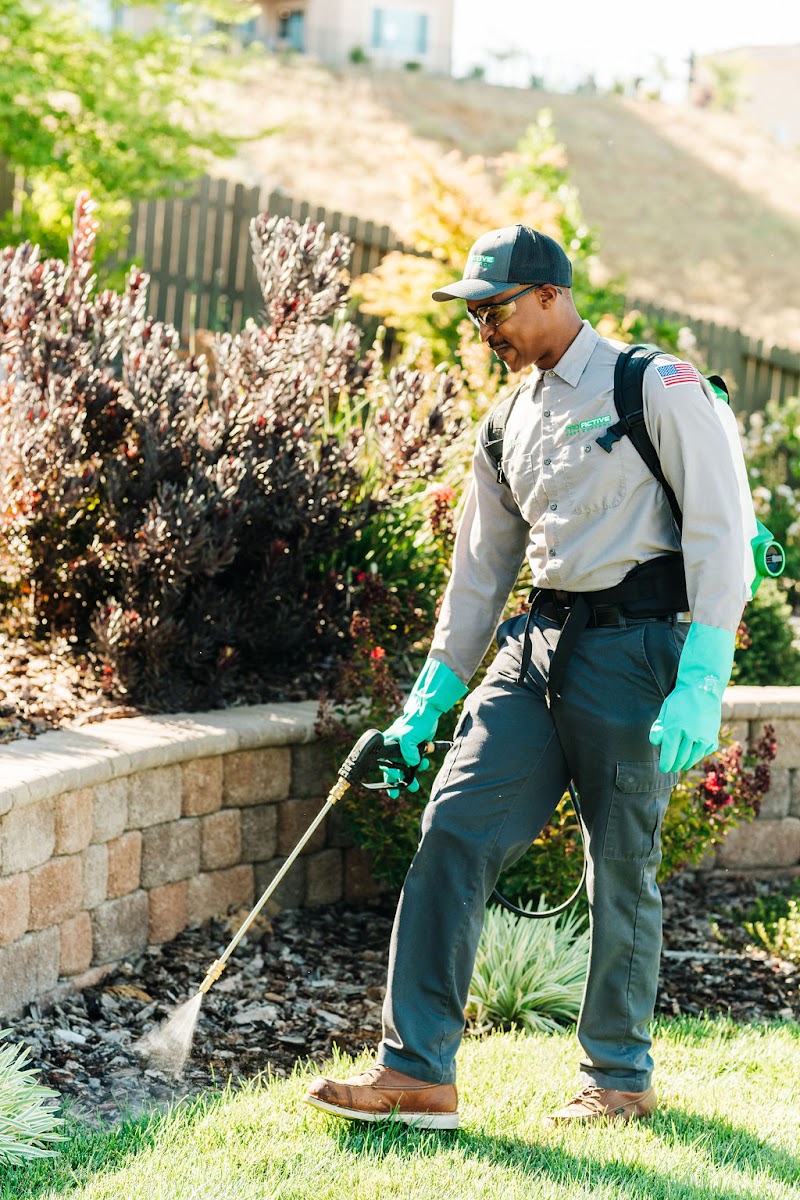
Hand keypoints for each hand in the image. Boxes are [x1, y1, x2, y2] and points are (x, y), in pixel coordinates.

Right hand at [380, 658, 466, 798]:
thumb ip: (408, 752)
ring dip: (411, 774)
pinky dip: (419, 765)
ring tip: (416, 784)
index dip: (390, 776)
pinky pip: (415, 760)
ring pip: (405, 766)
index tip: (395, 786)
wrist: (427, 712)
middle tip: (398, 793)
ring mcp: (405, 747)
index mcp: (387, 744)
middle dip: (397, 781)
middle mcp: (394, 747)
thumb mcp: (408, 737)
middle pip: (393, 767)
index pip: (385, 764)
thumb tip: (412, 764)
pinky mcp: (415, 747)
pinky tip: (424, 764)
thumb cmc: (415, 722)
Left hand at [649, 622, 734, 774]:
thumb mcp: (665, 711)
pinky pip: (703, 753)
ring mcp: (704, 738)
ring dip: (685, 763)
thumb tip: (656, 743)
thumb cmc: (680, 700)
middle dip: (674, 765)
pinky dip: (698, 755)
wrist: (703, 690)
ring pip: (692, 759)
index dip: (666, 764)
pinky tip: (693, 753)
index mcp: (675, 729)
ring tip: (681, 764)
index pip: (668, 754)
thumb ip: (659, 728)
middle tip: (671, 768)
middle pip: (680, 759)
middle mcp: (690, 735)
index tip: (664, 769)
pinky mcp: (713, 739)